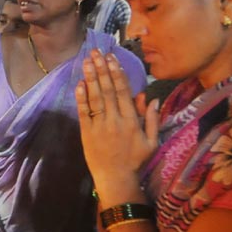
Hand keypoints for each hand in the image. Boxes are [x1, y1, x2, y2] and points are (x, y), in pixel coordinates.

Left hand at [75, 49, 158, 206]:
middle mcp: (115, 120)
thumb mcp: (151, 142)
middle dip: (102, 69)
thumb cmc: (136, 161)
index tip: (113, 58)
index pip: (123, 91)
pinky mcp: (87, 133)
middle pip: (107, 90)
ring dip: (91, 78)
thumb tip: (151, 97)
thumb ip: (151, 119)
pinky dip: (81, 97)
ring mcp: (99, 126)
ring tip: (87, 61)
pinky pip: (84, 112)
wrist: (116, 179)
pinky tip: (79, 83)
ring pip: (95, 98)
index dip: (117, 73)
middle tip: (96, 52)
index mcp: (131, 121)